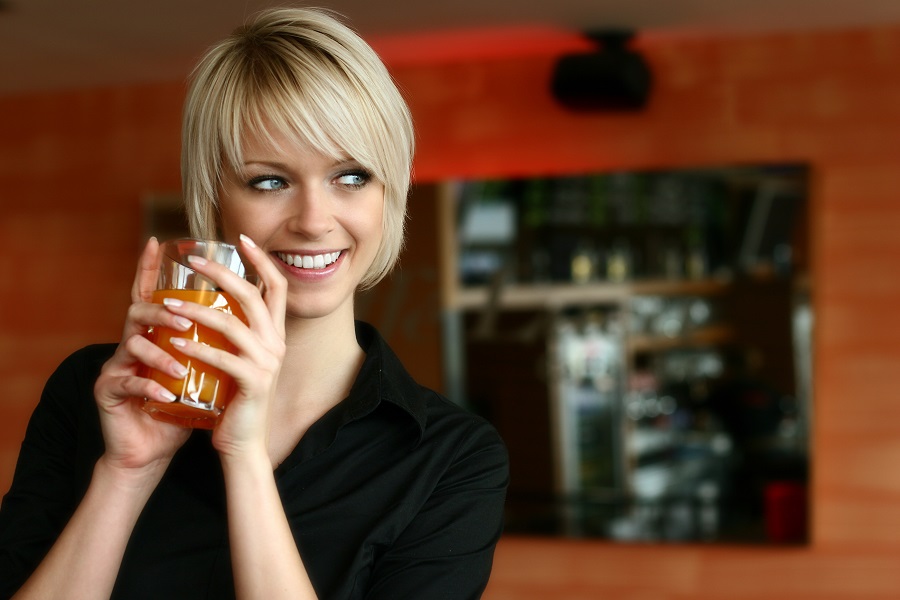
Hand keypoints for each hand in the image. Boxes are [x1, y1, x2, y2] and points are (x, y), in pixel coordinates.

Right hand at [92, 237, 190, 476]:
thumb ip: (214, 345)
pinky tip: (165, 395)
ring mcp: (116, 365)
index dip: (149, 268)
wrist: (151, 449)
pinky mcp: (108, 391)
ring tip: (180, 368)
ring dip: (159, 354)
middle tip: (185, 320)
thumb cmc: (179, 407)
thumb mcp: (200, 371)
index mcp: (153, 335)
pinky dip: (149, 387)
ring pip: (132, 345)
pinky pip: (127, 382)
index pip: (151, 295)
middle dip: (163, 312)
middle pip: (140, 312)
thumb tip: (252, 318)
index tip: (157, 241)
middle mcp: (131, 343)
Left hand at [156, 235, 287, 463]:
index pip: (277, 286)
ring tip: (169, 305)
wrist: (244, 443)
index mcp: (275, 334)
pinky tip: (177, 344)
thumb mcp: (241, 358)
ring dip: (197, 310)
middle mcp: (276, 344)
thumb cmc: (236, 399)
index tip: (241, 238)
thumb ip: (236, 332)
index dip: (262, 260)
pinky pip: (223, 358)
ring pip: (233, 323)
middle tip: (192, 261)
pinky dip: (198, 348)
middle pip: (253, 295)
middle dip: (222, 273)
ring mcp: (267, 363)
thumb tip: (214, 300)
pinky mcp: (254, 383)